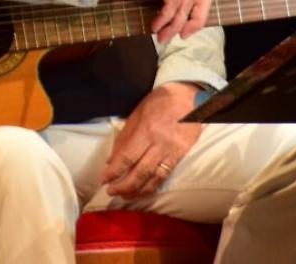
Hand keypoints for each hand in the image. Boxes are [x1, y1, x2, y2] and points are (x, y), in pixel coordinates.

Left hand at [100, 82, 202, 198]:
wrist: (192, 99)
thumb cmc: (162, 101)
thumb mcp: (138, 112)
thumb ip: (125, 136)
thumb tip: (111, 159)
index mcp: (146, 130)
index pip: (126, 157)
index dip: (113, 171)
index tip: (103, 179)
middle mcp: (159, 144)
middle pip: (139, 172)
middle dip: (123, 186)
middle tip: (111, 191)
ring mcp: (171, 151)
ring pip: (153, 178)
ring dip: (137, 190)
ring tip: (125, 195)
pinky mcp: (180, 156)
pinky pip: (165, 176)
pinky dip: (152, 186)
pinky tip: (143, 191)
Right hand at [105, 0, 209, 42]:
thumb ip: (170, 2)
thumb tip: (178, 25)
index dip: (198, 18)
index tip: (186, 32)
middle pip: (203, 2)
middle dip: (194, 23)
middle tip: (181, 36)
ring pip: (184, 8)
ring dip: (172, 26)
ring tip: (160, 36)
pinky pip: (172, 6)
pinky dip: (164, 19)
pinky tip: (154, 26)